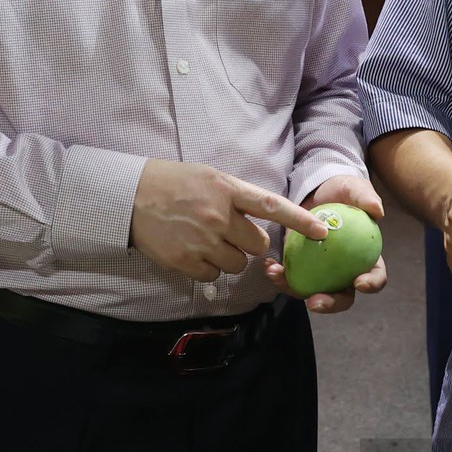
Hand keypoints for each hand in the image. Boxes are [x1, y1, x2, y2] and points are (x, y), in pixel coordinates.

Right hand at [130, 159, 330, 282]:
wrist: (129, 196)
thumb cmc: (171, 182)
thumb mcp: (208, 177)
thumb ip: (235, 196)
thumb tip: (262, 218)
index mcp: (226, 189)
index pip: (272, 206)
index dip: (300, 220)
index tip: (322, 231)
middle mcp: (218, 216)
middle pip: (257, 244)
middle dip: (249, 242)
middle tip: (229, 232)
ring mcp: (202, 240)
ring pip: (237, 263)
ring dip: (227, 256)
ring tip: (205, 240)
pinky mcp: (186, 260)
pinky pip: (213, 275)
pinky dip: (206, 267)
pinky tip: (191, 251)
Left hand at [262, 175, 387, 313]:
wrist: (318, 190)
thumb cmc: (343, 191)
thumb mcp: (355, 188)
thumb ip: (366, 198)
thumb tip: (378, 211)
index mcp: (367, 258)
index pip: (375, 276)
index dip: (371, 284)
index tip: (359, 282)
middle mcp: (346, 271)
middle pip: (343, 296)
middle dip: (330, 304)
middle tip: (314, 302)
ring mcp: (323, 273)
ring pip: (313, 292)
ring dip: (296, 292)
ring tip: (279, 278)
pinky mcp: (302, 267)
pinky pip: (292, 277)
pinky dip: (280, 275)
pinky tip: (269, 266)